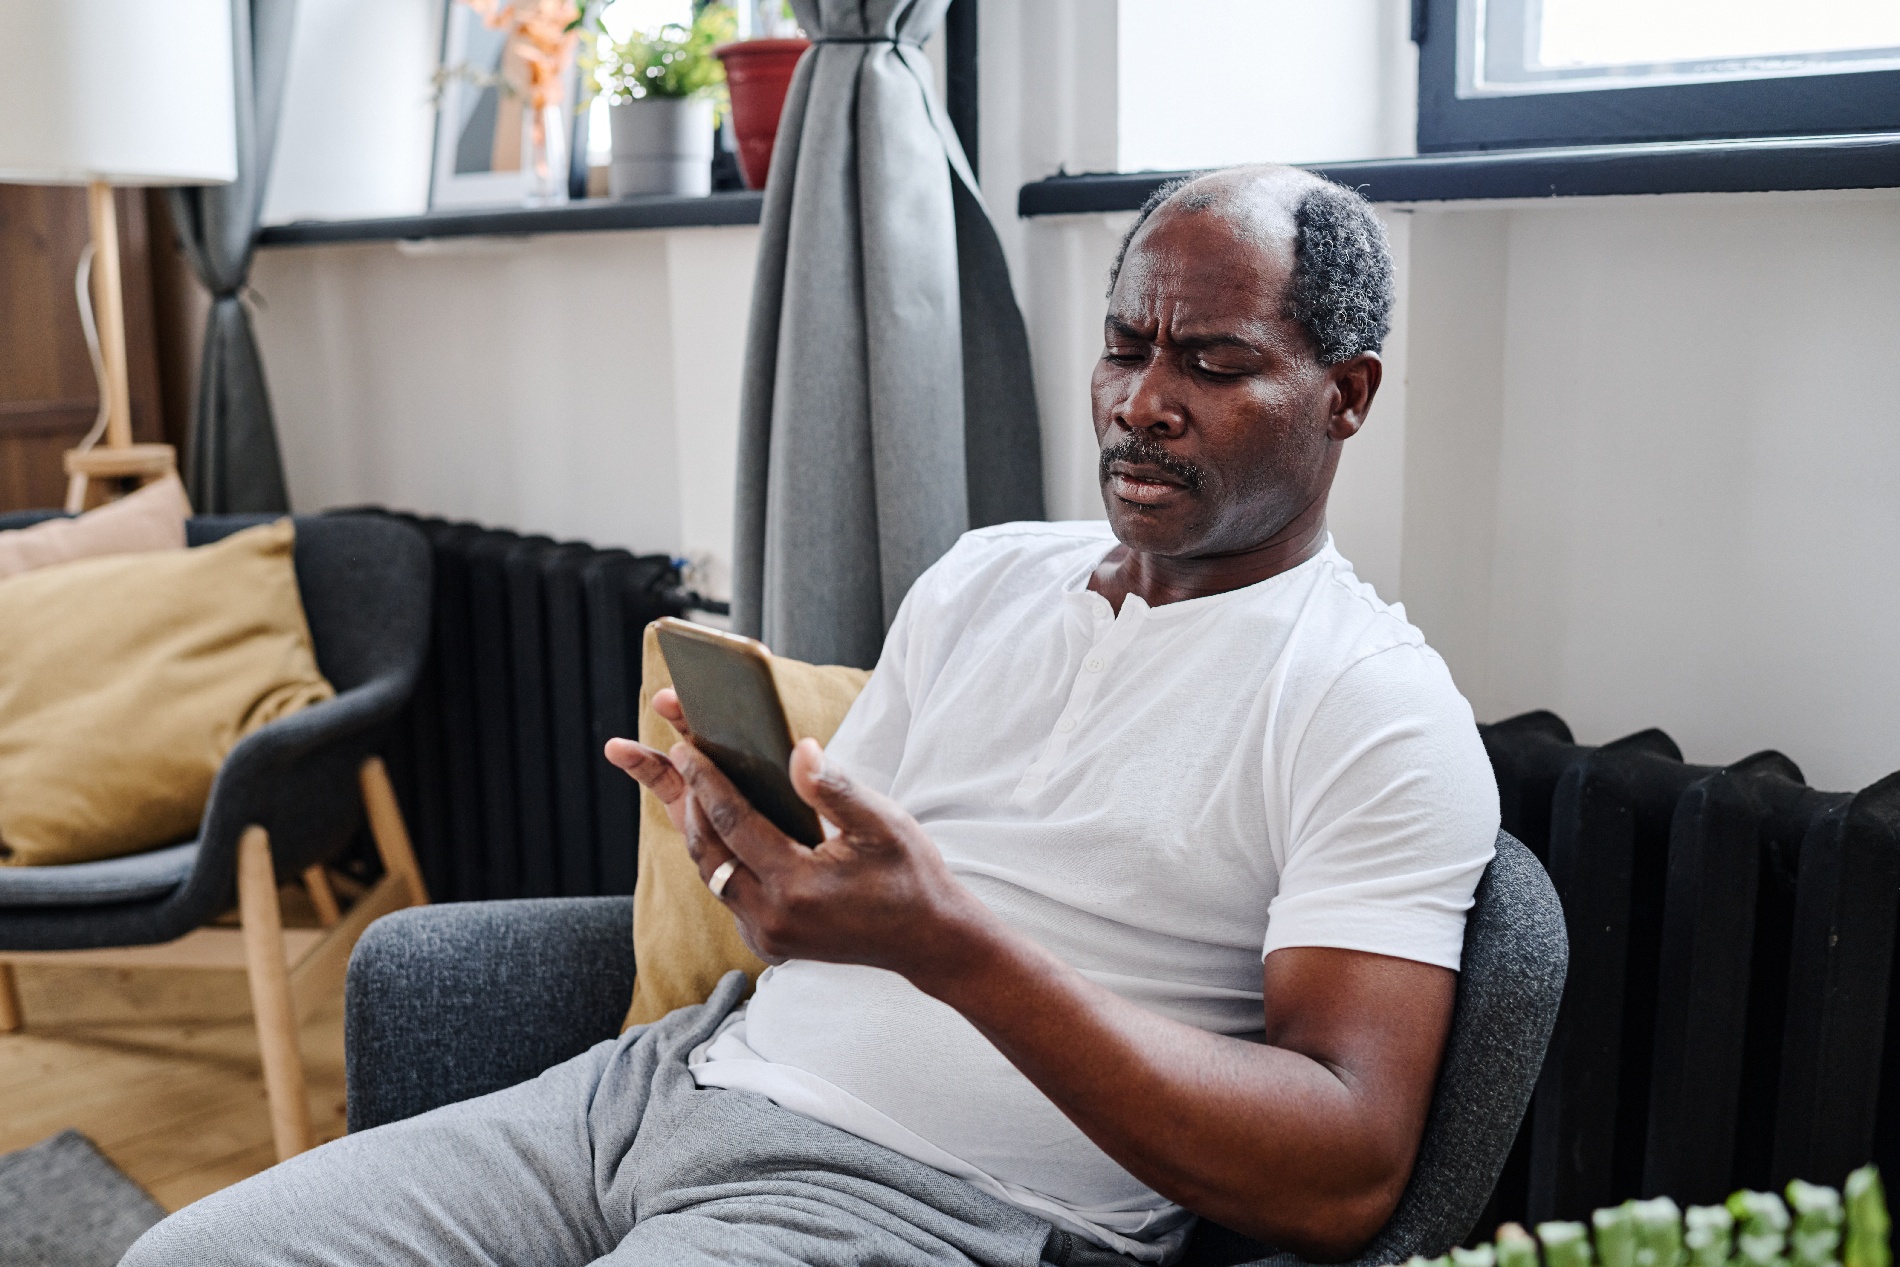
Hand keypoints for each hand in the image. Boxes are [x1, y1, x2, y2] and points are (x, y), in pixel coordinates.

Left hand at [606, 698, 993, 979]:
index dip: (706, 781)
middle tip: (653, 751)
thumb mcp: (885, 826)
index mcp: (798, 888)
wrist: (929, 942)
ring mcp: (766, 936)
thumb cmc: (911, 876)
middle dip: (680, 797)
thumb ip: (837, 790)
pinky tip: (710, 816)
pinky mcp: (767, 941)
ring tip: (670, 775)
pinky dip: (715, 851)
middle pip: (705, 851)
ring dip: (691, 823)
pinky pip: (726, 889)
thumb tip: (798, 751)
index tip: (682, 743)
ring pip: (709, 872)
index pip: (734, 825)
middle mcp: (771, 919)